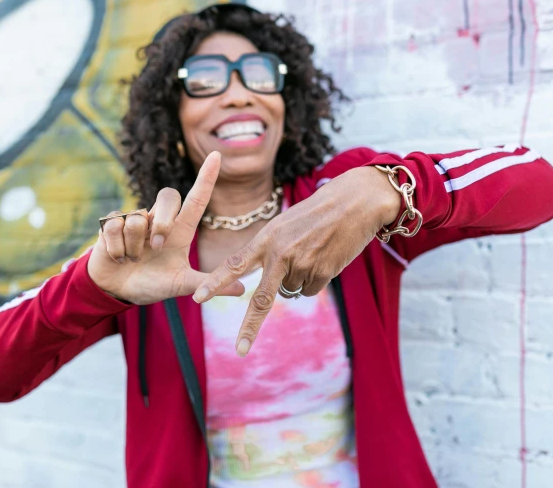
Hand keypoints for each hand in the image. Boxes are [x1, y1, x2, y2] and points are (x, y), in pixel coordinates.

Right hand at [88, 152, 244, 304]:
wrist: (117, 291)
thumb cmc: (151, 284)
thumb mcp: (180, 285)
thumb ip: (207, 283)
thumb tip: (242, 290)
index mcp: (180, 230)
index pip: (197, 199)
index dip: (207, 177)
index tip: (217, 155)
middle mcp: (159, 219)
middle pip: (168, 195)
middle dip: (162, 221)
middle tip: (156, 247)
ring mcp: (135, 219)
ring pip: (136, 218)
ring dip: (134, 246)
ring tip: (132, 259)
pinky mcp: (111, 223)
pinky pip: (114, 226)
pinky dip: (116, 248)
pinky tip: (117, 257)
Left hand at [192, 166, 401, 355]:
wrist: (354, 202)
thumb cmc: (316, 212)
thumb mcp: (284, 225)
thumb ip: (270, 251)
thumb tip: (275, 287)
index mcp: (266, 239)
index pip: (234, 264)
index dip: (214, 282)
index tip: (197, 298)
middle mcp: (281, 255)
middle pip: (262, 299)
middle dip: (250, 327)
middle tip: (240, 349)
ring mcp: (303, 265)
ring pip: (291, 292)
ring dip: (297, 280)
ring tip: (311, 252)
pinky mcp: (324, 273)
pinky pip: (310, 290)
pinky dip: (315, 280)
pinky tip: (324, 259)